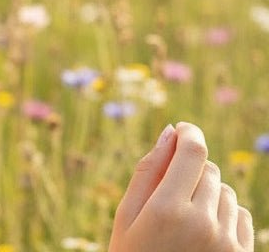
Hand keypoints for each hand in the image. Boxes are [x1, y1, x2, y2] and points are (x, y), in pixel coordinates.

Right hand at [108, 121, 253, 251]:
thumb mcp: (127, 215)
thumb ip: (148, 170)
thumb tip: (170, 132)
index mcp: (168, 208)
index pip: (193, 150)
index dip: (189, 132)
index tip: (182, 129)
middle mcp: (203, 223)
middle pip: (208, 168)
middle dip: (191, 168)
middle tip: (171, 189)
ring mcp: (227, 243)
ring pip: (226, 190)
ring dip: (208, 192)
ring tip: (186, 217)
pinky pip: (241, 215)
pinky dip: (225, 214)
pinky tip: (205, 231)